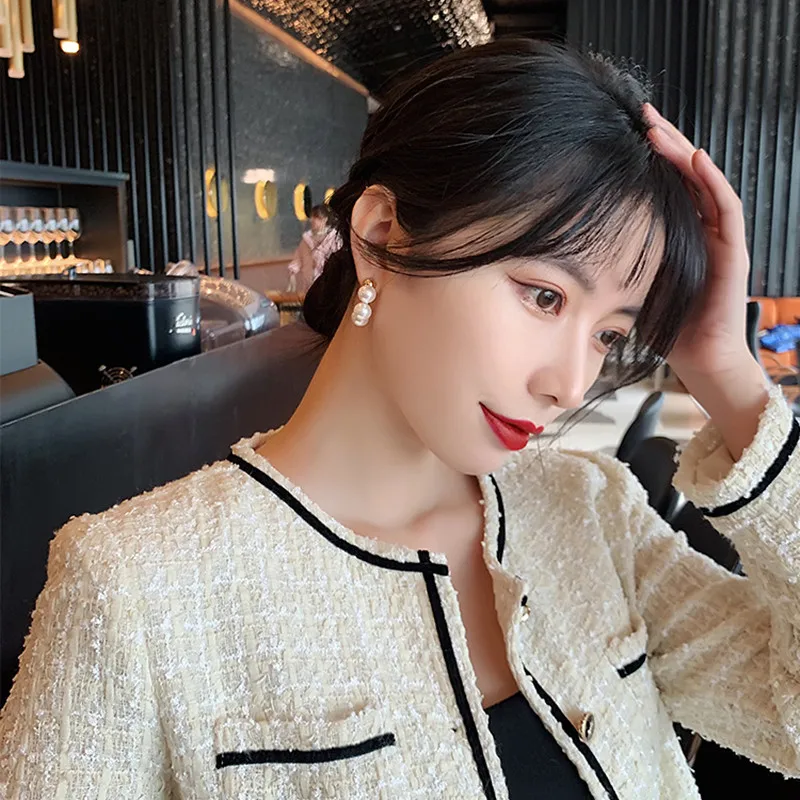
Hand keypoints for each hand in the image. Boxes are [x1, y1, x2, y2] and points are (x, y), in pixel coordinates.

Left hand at [645, 104, 768, 458]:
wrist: (699, 358)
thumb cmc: (667, 323)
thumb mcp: (634, 281)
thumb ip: (620, 257)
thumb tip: (576, 244)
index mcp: (679, 232)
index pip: (666, 184)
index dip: (649, 158)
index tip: (624, 132)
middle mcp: (701, 227)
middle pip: (685, 174)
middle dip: (665, 142)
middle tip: (642, 114)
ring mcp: (720, 237)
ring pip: (705, 182)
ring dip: (683, 154)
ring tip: (660, 130)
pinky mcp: (733, 251)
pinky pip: (726, 209)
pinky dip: (711, 182)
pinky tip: (695, 159)